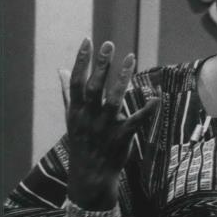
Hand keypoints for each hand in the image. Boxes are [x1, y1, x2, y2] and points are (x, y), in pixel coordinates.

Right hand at [64, 38, 158, 208]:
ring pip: (114, 100)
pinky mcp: (121, 138)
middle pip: (94, 87)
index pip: (76, 81)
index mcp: (76, 111)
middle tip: (109, 44)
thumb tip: (60, 70)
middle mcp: (89, 117)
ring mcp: (105, 128)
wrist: (90, 175)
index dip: (81, 61)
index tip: (87, 41)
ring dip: (122, 79)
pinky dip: (146, 111)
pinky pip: (135, 122)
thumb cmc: (82, 142)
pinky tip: (156, 97)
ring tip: (131, 58)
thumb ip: (68, 93)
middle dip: (101, 65)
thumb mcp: (71, 118)